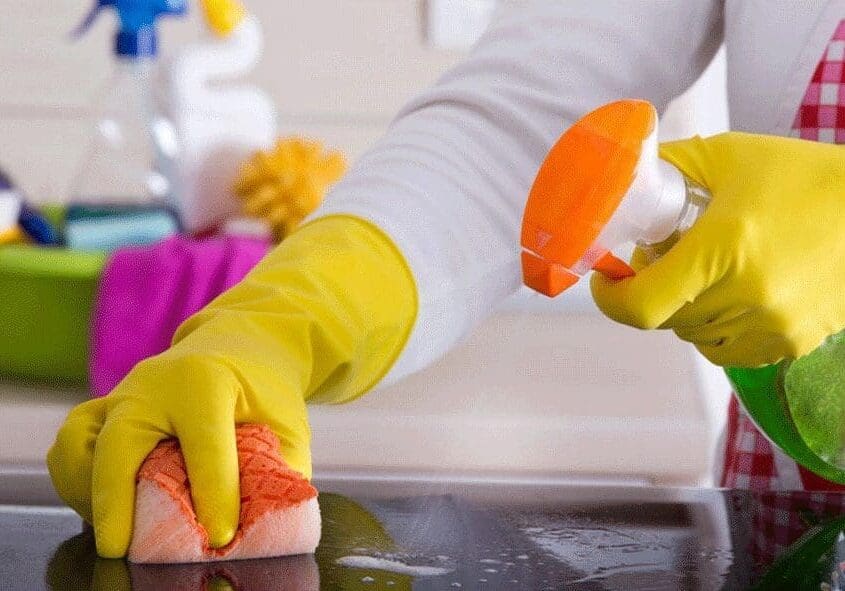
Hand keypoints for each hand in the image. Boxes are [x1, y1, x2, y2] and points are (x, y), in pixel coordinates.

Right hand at [47, 216, 416, 557]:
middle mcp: (152, 386)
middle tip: (120, 547)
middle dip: (116, 501)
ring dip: (88, 494)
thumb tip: (266, 524)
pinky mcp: (102, 409)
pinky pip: (69, 447)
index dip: (214, 494)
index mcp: (205, 382)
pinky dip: (75, 481)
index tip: (221, 535)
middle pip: (120, 442)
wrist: (236, 349)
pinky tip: (104, 507)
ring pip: (78, 444)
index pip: (205, 445)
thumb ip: (280, 469)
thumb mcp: (286, 422)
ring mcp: (120, 396)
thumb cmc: (262, 392)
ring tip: (117, 528)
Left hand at [591, 132, 844, 366]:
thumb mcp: (726, 155)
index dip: (611, 299)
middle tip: (659, 262)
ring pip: (695, 338)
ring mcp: (774, 324)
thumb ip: (668, 164)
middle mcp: (747, 294)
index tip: (606, 280)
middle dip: (651, 293)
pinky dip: (717, 330)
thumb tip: (619, 175)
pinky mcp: (794, 341)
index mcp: (723, 248)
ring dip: (683, 312)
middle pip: (666, 319)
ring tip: (700, 275)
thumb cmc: (801, 175)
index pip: (642, 304)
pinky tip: (730, 296)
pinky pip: (731, 351)